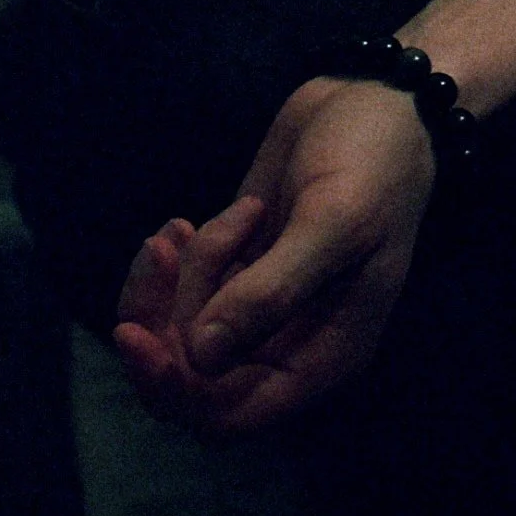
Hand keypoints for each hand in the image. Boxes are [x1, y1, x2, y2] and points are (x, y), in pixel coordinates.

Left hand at [111, 76, 435, 435]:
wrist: (379, 102)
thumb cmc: (373, 165)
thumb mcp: (334, 222)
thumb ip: (271, 292)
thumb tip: (199, 357)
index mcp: (320, 355)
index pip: (231, 413)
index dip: (176, 390)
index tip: (136, 336)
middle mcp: (286, 342)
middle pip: (192, 375)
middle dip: (162, 321)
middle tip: (162, 251)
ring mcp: (259, 305)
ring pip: (179, 330)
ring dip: (170, 280)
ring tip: (187, 224)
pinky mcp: (239, 266)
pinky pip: (181, 291)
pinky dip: (171, 261)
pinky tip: (182, 223)